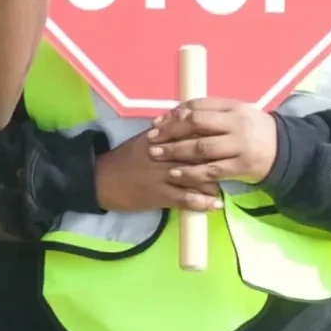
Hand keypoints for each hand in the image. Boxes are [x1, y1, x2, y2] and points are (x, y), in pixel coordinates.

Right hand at [95, 133, 220, 213]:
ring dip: (214, 183)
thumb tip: (188, 125)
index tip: (226, 144)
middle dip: (218, 161)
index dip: (213, 139)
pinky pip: (186, 199)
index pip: (194, 134)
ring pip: (197, 176)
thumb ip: (166, 134)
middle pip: (200, 155)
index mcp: (161, 138)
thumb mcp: (143, 140)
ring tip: (224, 187)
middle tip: (231, 166)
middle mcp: (164, 154)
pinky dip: (203, 202)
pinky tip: (215, 205)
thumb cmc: (123, 160)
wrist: (99, 180)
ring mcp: (162, 175)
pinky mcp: (159, 195)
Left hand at [147, 100, 277, 187]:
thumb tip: (177, 112)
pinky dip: (191, 172)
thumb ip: (212, 112)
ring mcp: (240, 146)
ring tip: (156, 154)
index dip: (175, 113)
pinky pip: (211, 170)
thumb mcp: (238, 114)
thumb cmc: (254, 131)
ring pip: (202, 147)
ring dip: (176, 151)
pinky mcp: (241, 167)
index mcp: (235, 107)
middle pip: (197, 124)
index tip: (158, 122)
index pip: (199, 106)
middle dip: (170, 131)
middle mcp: (237, 124)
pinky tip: (175, 173)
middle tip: (152, 138)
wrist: (286, 152)